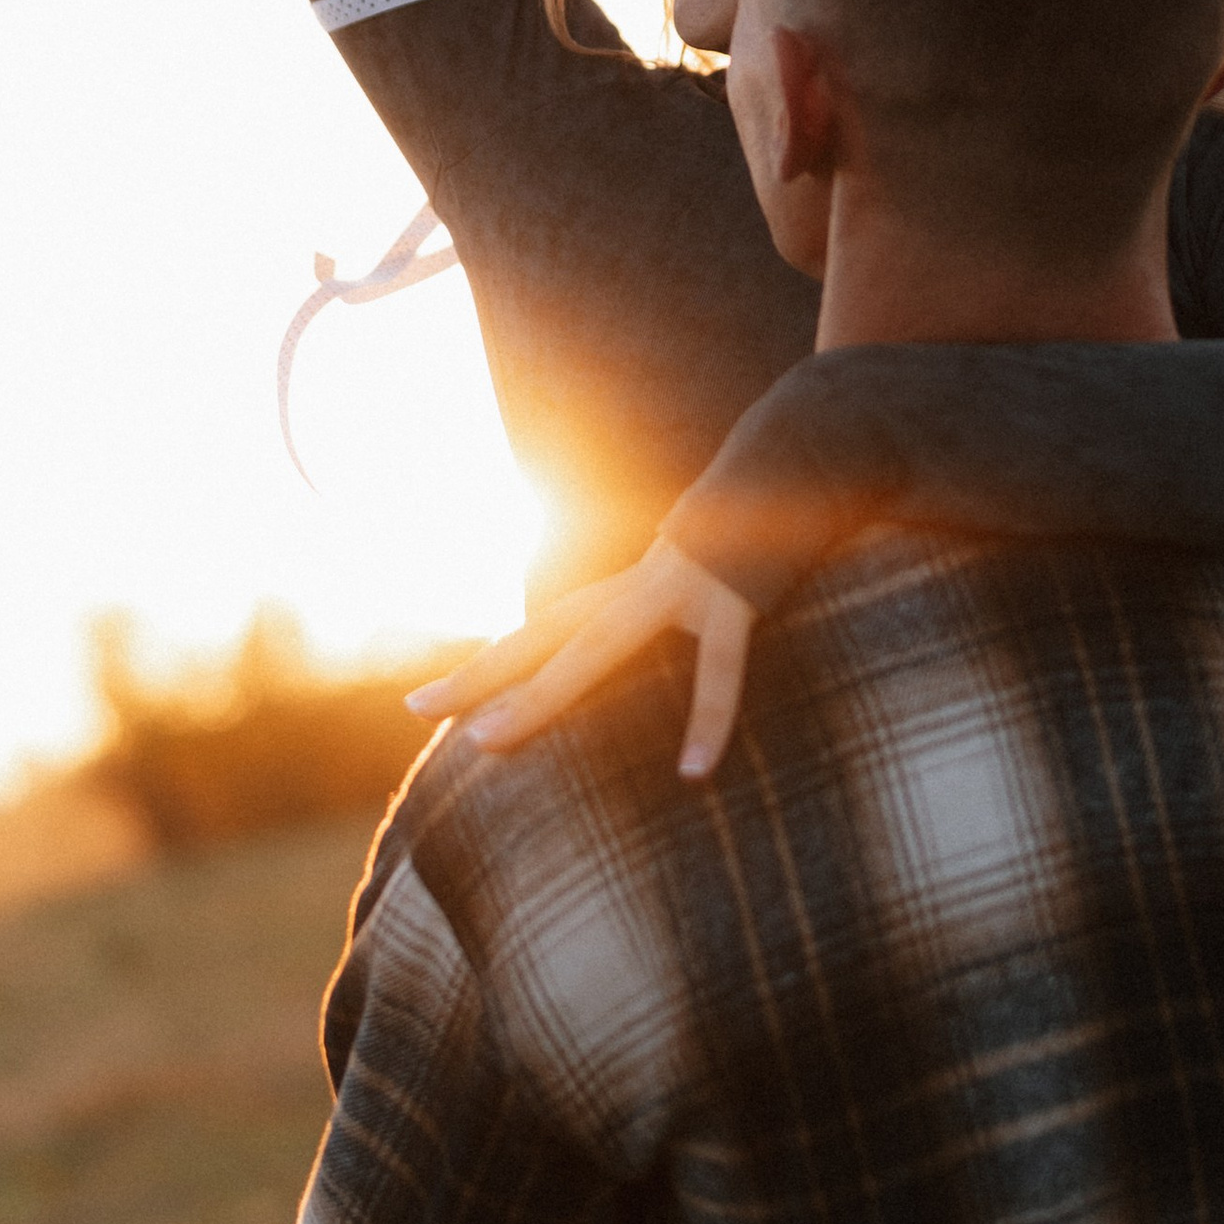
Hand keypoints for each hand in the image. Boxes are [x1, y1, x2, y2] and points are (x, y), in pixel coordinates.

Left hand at [407, 536, 757, 780]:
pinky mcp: (736, 594)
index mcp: (634, 587)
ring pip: (594, 648)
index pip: (547, 631)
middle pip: (542, 634)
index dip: (492, 664)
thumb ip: (686, 616)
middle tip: (416, 709)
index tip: (433, 700)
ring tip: (487, 744)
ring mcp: (682, 587)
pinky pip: (721, 669)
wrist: (807, 451)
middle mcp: (641, 584)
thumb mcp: (714, 578)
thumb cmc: (767, 524)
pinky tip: (695, 771)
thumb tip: (673, 657)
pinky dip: (709, 718)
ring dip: (540, 694)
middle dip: (479, 673)